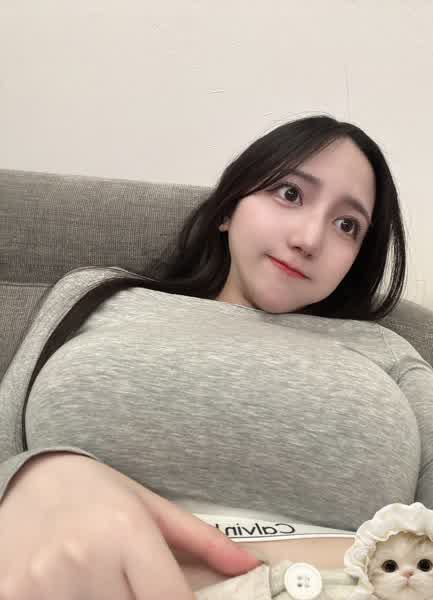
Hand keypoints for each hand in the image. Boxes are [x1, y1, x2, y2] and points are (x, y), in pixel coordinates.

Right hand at [0, 452, 260, 598]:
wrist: (32, 477)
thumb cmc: (95, 489)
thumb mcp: (150, 505)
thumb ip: (202, 540)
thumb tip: (247, 566)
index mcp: (125, 531)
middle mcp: (86, 558)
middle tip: (132, 580)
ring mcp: (45, 583)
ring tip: (103, 579)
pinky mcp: (14, 594)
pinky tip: (73, 586)